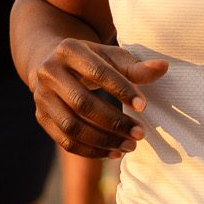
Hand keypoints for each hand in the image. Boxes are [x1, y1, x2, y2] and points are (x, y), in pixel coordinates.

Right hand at [29, 38, 167, 158]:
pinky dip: (90, 151)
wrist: (53, 63)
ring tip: (129, 146)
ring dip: (103, 141)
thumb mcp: (111, 57)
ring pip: (71, 127)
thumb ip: (135, 66)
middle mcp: (49, 73)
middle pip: (82, 103)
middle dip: (114, 121)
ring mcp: (41, 97)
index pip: (97, 72)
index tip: (143, 106)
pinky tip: (113, 153)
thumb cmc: (91, 60)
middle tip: (140, 133)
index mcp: (69, 50)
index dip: (121, 90)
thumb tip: (163, 67)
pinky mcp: (41, 117)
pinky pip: (65, 141)